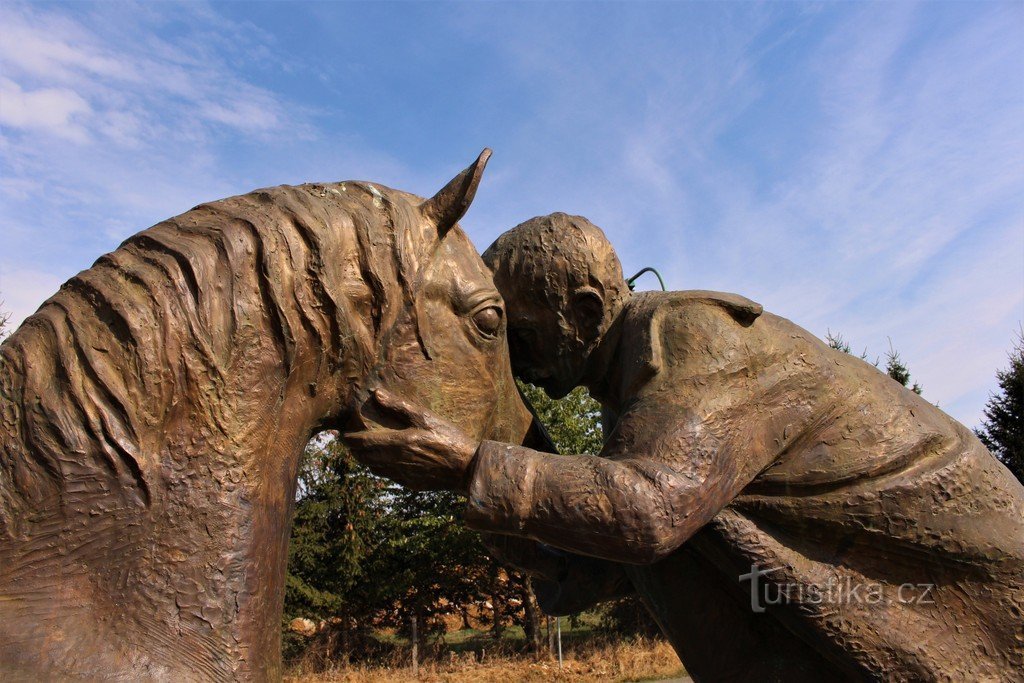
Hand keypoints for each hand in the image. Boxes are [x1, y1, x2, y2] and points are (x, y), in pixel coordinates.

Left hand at [343, 389, 478, 491]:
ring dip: (365, 460)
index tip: (340, 434)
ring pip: (374, 469)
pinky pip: (388, 476)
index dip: (349, 439)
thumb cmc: (448, 439)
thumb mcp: (425, 418)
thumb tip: (376, 393)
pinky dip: (380, 468)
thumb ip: (399, 406)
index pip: (363, 443)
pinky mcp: (410, 484)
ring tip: (363, 451)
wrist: (466, 468)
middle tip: (348, 442)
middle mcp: (395, 462)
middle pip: (365, 458)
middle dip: (354, 450)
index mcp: (397, 444)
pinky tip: (385, 462)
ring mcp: (402, 476)